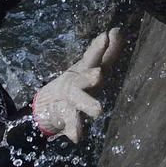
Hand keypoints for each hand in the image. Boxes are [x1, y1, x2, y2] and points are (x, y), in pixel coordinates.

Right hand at [32, 28, 123, 142]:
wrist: (45, 106)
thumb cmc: (76, 85)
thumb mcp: (90, 68)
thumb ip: (108, 53)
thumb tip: (120, 30)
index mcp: (86, 70)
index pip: (99, 58)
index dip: (107, 48)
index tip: (114, 33)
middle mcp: (77, 82)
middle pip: (85, 76)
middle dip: (91, 74)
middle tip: (99, 74)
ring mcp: (69, 99)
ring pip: (78, 100)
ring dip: (87, 103)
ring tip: (98, 111)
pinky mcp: (64, 115)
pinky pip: (70, 122)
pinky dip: (74, 128)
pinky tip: (78, 136)